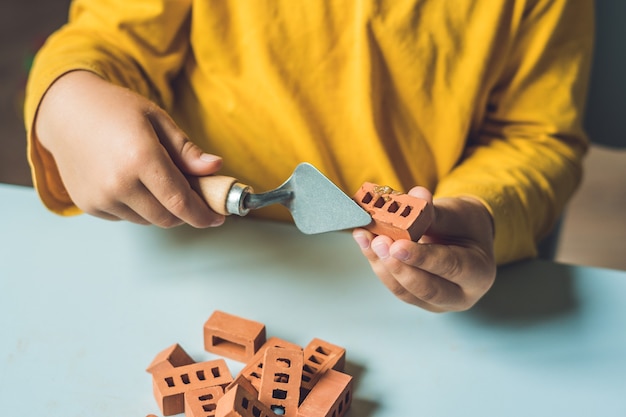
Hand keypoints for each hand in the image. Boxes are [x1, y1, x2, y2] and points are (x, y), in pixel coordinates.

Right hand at [35, 70, 222, 227]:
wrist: (65, 112)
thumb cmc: (116, 110)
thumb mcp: (157, 119)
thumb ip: (186, 149)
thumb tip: (215, 168)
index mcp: (141, 157)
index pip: (180, 202)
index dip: (203, 214)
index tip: (217, 218)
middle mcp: (118, 182)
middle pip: (167, 217)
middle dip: (185, 212)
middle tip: (193, 195)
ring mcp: (100, 197)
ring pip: (147, 220)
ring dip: (161, 209)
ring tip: (157, 180)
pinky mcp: (89, 205)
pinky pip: (126, 217)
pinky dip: (138, 207)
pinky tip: (132, 181)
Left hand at [352, 187, 495, 311]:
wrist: (462, 236)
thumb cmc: (462, 225)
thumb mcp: (455, 214)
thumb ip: (434, 210)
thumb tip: (417, 194)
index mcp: (479, 274)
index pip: (450, 267)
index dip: (422, 257)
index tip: (397, 245)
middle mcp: (460, 295)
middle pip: (425, 288)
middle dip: (397, 266)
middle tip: (379, 243)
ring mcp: (435, 302)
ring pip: (404, 290)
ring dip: (381, 263)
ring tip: (366, 238)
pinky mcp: (415, 298)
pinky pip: (393, 284)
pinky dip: (377, 262)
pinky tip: (364, 242)